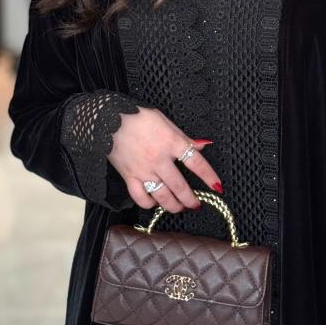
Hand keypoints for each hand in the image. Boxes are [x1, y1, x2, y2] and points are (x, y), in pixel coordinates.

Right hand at [107, 105, 221, 212]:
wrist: (108, 119)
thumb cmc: (138, 117)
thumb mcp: (165, 121)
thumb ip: (184, 137)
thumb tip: (203, 145)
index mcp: (172, 142)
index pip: (196, 163)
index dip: (209, 177)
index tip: (217, 187)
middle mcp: (160, 160)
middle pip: (180, 187)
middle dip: (191, 200)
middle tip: (196, 205)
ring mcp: (144, 170)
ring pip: (163, 196)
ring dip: (174, 206)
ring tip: (179, 208)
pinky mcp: (129, 177)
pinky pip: (141, 198)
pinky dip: (149, 204)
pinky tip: (154, 202)